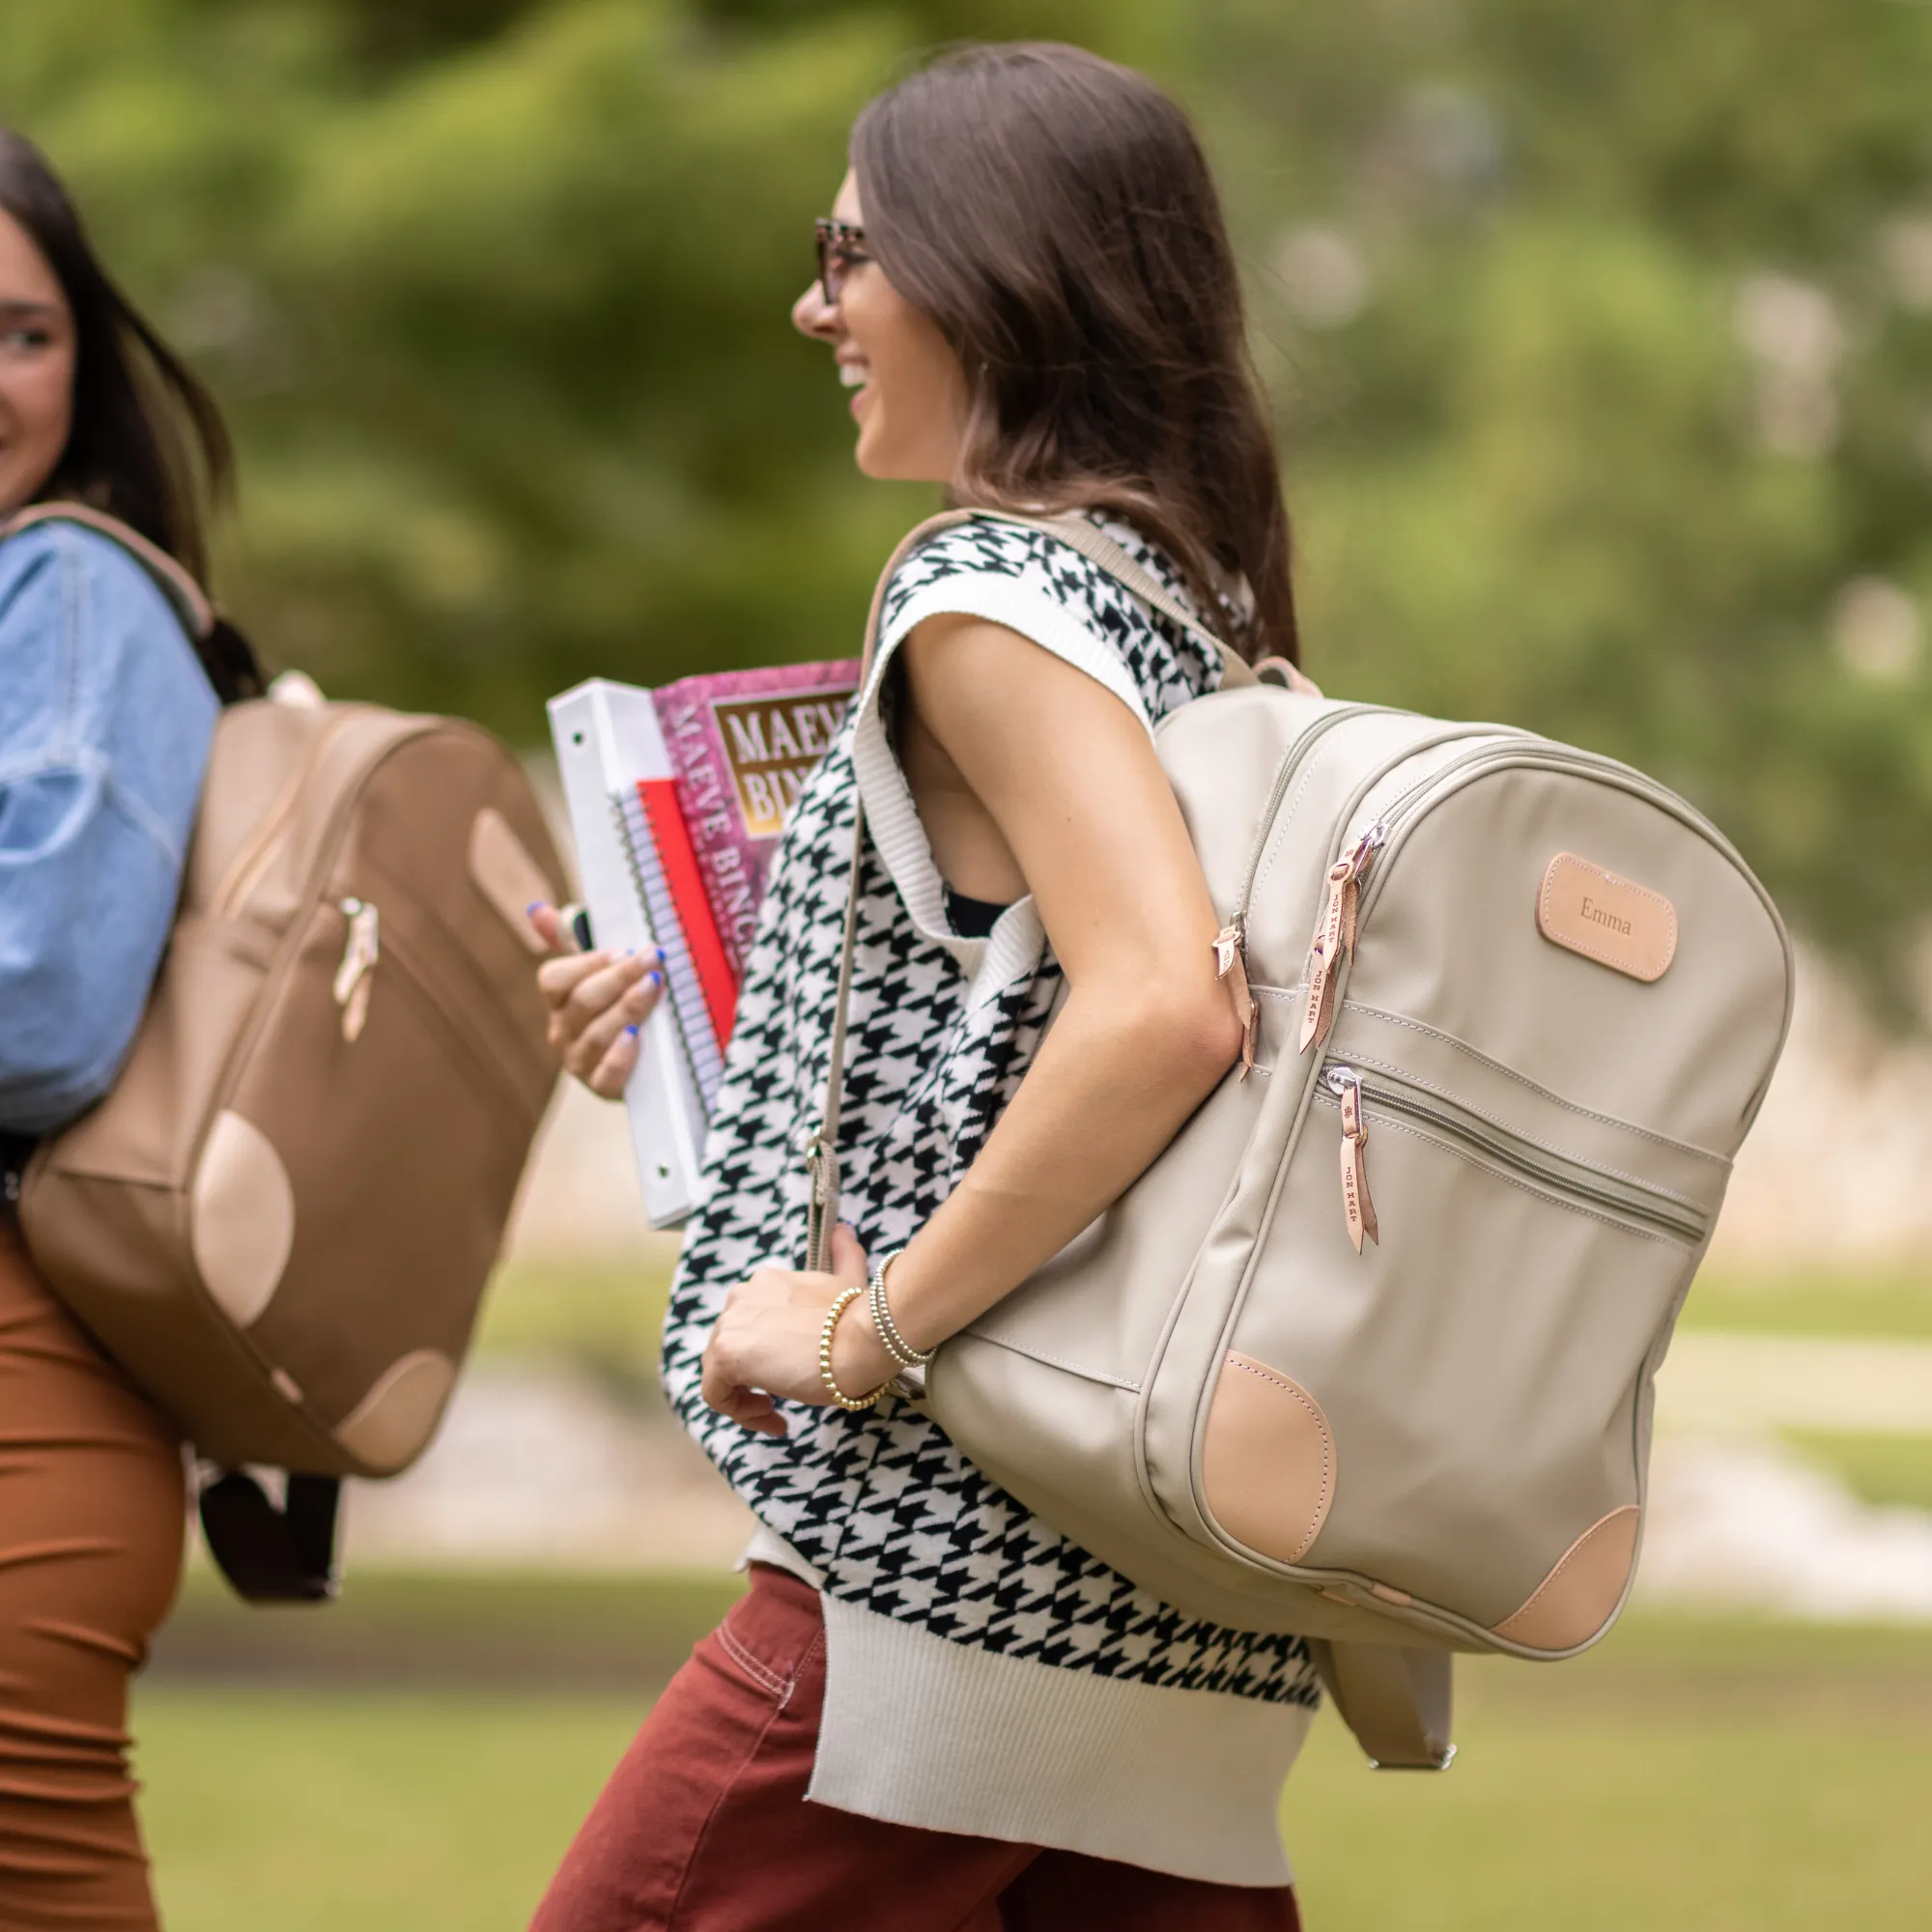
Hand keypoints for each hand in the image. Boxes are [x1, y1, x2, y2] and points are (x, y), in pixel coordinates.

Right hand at [527, 902, 664, 1097]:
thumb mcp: (602, 973)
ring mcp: (581, 1063)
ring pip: (597, 1034)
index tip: (622, 950)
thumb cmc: (621, 1008)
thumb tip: (536, 910)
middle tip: (653, 957)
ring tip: (654, 986)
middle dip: (620, 976)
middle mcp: (563, 1032)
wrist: (647, 1066)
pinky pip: (607, 1075)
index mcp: (559, 1002)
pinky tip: (637, 1036)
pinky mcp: (604, 1089)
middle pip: (582, 1002)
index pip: (553, 980)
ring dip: (627, 1006)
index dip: (586, 963)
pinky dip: (621, 1056)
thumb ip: (572, 940)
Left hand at [700, 1226, 898, 1437]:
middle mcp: (741, 1297)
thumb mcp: (850, 1279)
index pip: (749, 1325)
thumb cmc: (858, 1317)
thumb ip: (844, 1254)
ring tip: (776, 1412)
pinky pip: (715, 1394)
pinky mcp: (726, 1354)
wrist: (860, 1340)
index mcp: (765, 1283)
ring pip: (719, 1371)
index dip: (765, 1353)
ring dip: (745, 1397)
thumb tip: (844, 1230)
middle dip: (753, 1376)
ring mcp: (730, 1323)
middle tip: (783, 1397)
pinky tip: (772, 1418)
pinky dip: (738, 1411)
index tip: (791, 1370)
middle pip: (730, 1347)